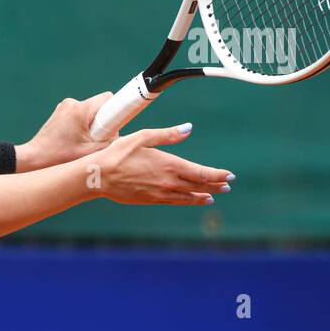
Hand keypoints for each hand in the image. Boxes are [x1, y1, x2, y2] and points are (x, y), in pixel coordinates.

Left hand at [17, 92, 116, 171]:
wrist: (34, 157)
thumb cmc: (59, 156)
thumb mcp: (89, 153)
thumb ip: (110, 144)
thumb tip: (122, 138)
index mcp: (80, 110)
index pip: (108, 98)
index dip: (117, 109)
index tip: (118, 123)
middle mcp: (72, 103)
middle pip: (99, 105)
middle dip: (104, 120)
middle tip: (98, 138)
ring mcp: (64, 107)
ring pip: (89, 111)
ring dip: (92, 124)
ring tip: (84, 142)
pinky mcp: (60, 112)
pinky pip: (79, 114)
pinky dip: (82, 125)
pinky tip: (75, 140)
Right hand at [93, 123, 233, 205]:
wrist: (99, 176)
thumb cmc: (118, 153)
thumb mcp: (143, 137)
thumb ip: (167, 134)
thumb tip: (188, 128)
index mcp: (169, 164)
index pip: (201, 172)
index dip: (218, 175)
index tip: (230, 175)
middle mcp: (169, 181)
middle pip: (199, 185)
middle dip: (215, 185)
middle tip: (227, 185)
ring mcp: (160, 193)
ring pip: (189, 196)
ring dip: (204, 195)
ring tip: (214, 196)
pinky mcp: (151, 200)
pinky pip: (176, 202)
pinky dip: (188, 201)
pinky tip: (194, 200)